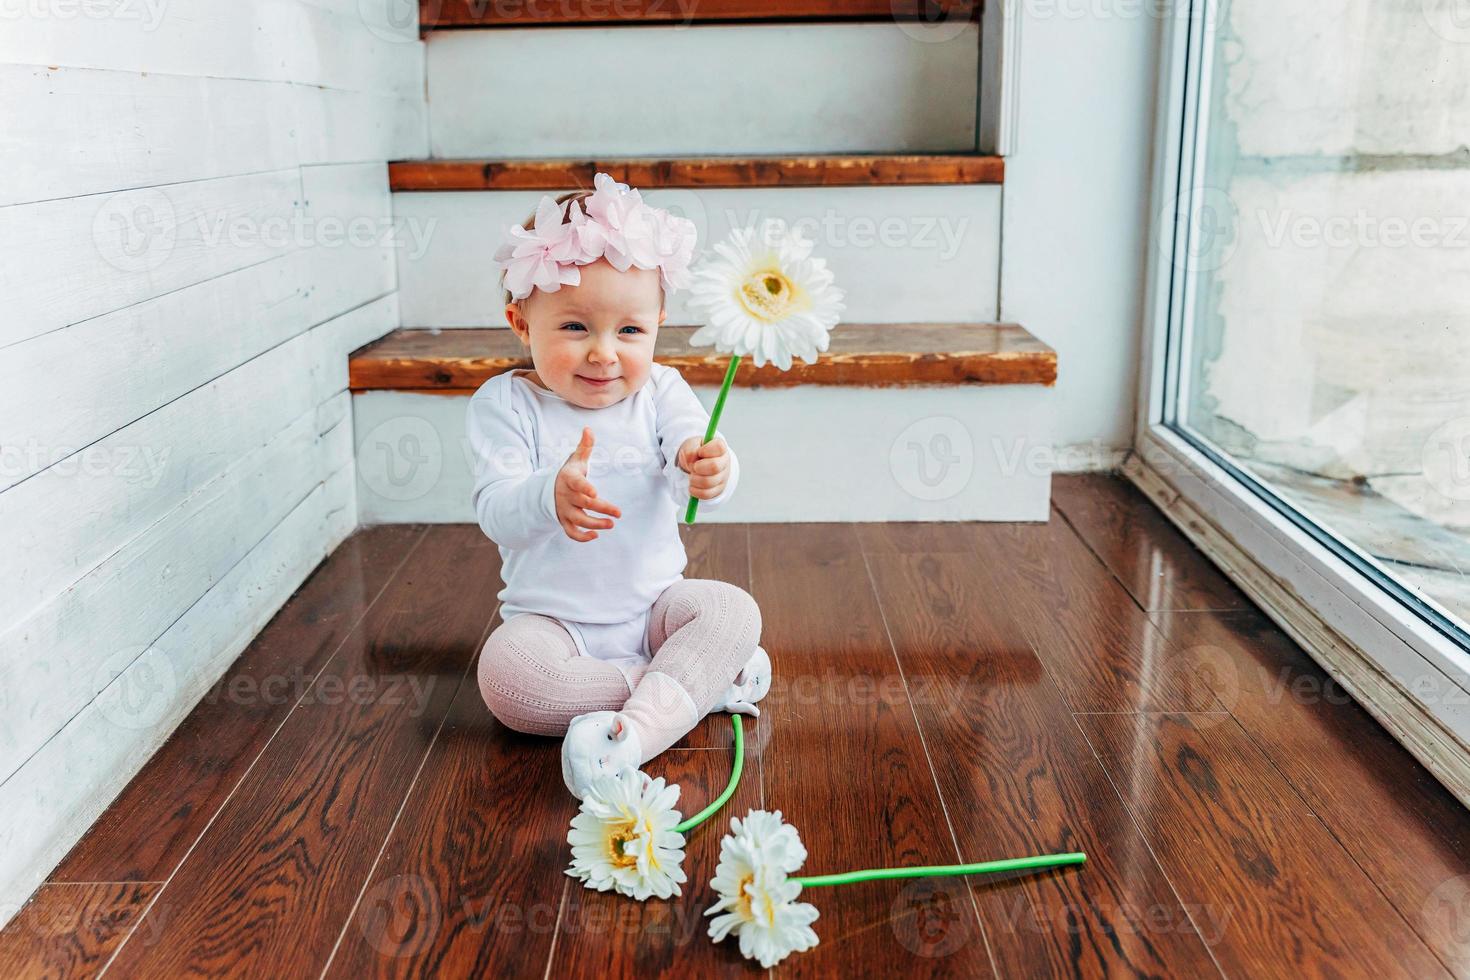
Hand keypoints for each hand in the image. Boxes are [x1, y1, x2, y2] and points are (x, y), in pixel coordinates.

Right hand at [555, 427, 621, 541]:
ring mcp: (564, 509)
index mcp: (569, 478)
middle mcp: (565, 495)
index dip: (584, 487)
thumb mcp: (575, 459)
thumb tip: (589, 429)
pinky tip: (595, 535)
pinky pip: (570, 532)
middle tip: (618, 513)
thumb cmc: (569, 473)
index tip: (595, 492)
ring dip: (594, 524)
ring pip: (578, 520)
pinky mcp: (564, 521)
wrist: (548, 489)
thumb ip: (584, 446)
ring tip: (611, 524)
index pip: (576, 483)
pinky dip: (581, 537)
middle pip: (584, 503)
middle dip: (601, 508)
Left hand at [676, 435, 730, 500]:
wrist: (697, 464)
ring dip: (694, 480)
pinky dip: (695, 491)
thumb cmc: (696, 453)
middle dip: (698, 468)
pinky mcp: (718, 490)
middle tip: (693, 467)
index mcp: (720, 448)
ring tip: (691, 476)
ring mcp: (722, 477)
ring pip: (708, 482)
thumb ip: (690, 451)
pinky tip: (692, 486)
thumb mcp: (691, 446)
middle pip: (714, 467)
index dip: (707, 450)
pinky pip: (706, 494)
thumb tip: (692, 462)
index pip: (719, 447)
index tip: (699, 452)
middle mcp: (724, 462)